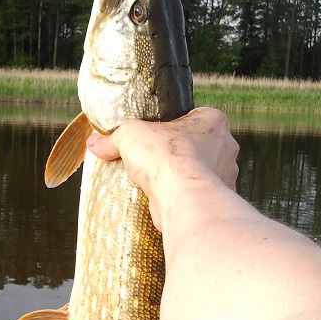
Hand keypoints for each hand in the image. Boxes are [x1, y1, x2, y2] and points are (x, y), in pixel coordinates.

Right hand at [86, 108, 239, 229]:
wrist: (182, 197)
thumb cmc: (166, 156)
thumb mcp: (130, 136)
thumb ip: (112, 138)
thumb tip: (94, 143)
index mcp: (214, 121)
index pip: (194, 118)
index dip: (174, 126)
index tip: (156, 137)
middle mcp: (226, 147)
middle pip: (199, 147)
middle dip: (180, 155)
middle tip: (156, 161)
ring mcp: (226, 176)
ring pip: (201, 174)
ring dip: (184, 178)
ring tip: (159, 184)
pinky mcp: (217, 201)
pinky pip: (199, 196)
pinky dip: (186, 198)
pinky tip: (168, 201)